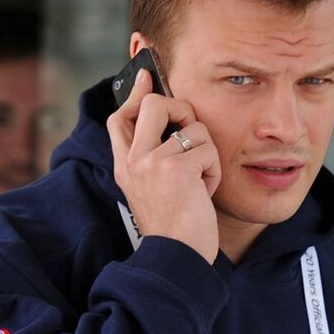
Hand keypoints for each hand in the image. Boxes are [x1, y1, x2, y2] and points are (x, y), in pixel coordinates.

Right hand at [106, 68, 220, 263]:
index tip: (146, 77)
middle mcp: (133, 160)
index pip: (119, 117)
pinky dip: (213, 172)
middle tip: (189, 132)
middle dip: (181, 109)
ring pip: (193, 128)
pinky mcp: (177, 169)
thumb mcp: (150, 188)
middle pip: (154, 104)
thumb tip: (164, 119)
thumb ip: (151, 155)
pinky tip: (204, 193)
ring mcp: (152, 163)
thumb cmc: (171, 225)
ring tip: (198, 182)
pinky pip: (208, 150)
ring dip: (206, 153)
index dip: (135, 94)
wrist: (176, 256)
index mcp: (124, 165)